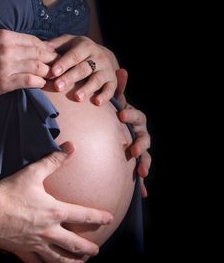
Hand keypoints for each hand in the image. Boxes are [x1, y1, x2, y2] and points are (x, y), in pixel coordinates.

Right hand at [0, 29, 56, 98]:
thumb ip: (7, 39)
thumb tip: (25, 42)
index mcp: (5, 36)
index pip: (34, 40)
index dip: (47, 47)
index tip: (52, 53)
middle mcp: (9, 49)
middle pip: (40, 53)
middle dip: (52, 59)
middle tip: (58, 65)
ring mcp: (7, 66)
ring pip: (38, 67)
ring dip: (48, 72)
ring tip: (52, 76)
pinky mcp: (5, 82)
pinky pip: (30, 81)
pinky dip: (39, 82)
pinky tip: (41, 83)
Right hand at [0, 142, 112, 262]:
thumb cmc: (11, 192)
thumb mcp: (34, 172)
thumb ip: (54, 160)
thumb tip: (71, 147)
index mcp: (55, 212)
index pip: (83, 215)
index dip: (98, 217)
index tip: (109, 219)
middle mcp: (49, 231)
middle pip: (74, 244)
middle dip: (87, 249)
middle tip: (96, 251)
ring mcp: (36, 243)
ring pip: (58, 257)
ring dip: (71, 262)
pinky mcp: (22, 251)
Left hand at [49, 35, 118, 104]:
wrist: (104, 56)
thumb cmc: (79, 51)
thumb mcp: (69, 43)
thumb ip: (55, 45)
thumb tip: (39, 48)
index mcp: (85, 46)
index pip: (73, 55)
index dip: (63, 63)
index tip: (53, 72)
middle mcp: (98, 57)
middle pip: (83, 68)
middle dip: (71, 78)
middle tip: (58, 87)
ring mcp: (106, 70)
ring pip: (96, 79)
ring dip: (87, 89)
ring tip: (77, 98)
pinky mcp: (112, 81)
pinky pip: (110, 89)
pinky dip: (105, 96)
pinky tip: (97, 103)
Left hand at [116, 69, 151, 196]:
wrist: (117, 127)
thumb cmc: (116, 114)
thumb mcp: (116, 102)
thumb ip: (119, 88)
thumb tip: (121, 69)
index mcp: (134, 118)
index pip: (137, 115)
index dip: (132, 115)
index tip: (121, 114)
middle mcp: (139, 132)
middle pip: (145, 137)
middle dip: (141, 143)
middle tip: (134, 148)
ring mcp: (139, 147)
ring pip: (146, 155)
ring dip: (145, 163)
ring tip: (141, 171)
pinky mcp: (136, 161)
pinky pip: (140, 170)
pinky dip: (142, 182)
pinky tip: (143, 193)